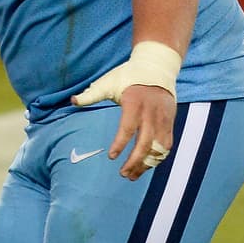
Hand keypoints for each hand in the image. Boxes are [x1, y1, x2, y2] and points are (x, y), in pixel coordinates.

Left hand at [72, 42, 181, 179]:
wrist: (156, 67)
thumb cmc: (128, 75)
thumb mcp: (108, 82)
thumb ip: (91, 94)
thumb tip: (73, 101)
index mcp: (134, 103)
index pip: (128, 128)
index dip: (120, 144)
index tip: (112, 157)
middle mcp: (151, 113)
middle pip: (145, 143)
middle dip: (135, 162)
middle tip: (123, 174)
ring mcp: (163, 119)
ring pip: (158, 148)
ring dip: (147, 164)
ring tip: (133, 175)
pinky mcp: (170, 122)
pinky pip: (166, 145)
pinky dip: (158, 157)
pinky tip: (148, 166)